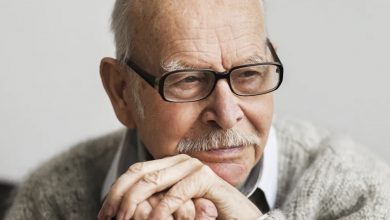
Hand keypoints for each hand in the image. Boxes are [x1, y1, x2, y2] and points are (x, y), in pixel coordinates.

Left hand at [98, 154, 260, 218]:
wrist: (238, 219)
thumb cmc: (205, 215)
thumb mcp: (174, 210)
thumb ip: (155, 202)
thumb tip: (123, 209)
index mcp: (170, 166)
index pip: (135, 171)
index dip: (116, 190)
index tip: (105, 212)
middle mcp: (180, 162)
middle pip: (139, 173)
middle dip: (119, 196)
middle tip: (109, 217)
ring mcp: (193, 168)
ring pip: (153, 181)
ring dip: (134, 203)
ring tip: (124, 219)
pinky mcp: (205, 179)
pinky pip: (176, 193)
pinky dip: (161, 210)